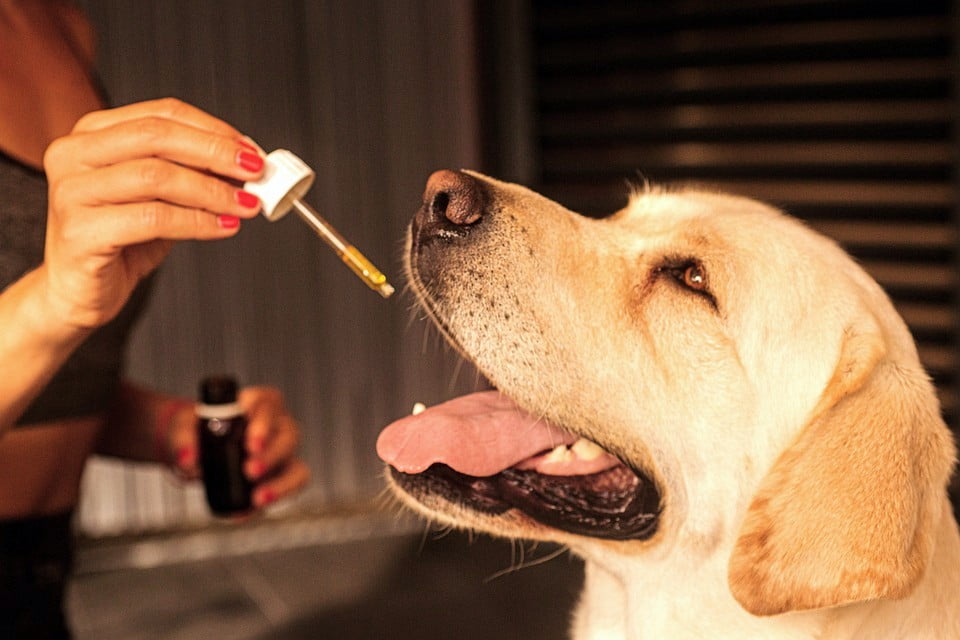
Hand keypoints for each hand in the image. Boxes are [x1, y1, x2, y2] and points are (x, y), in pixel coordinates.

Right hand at [40, 98, 265, 329]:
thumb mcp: (161, 198)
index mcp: (93, 134)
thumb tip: (244, 165)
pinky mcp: (80, 231)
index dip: (212, 129)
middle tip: (256, 172)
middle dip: (216, 153)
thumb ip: (192, 175)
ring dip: (212, 191)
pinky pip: (152, 219)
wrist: (80, 290)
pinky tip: (223, 227)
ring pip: (156, 176)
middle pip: (157, 137)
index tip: (250, 150)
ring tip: (245, 205)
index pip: (161, 113)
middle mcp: (74, 154)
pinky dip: (197, 222)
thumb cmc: (120, 240)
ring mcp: (72, 191)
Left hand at [166, 386, 309, 508]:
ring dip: (281, 484)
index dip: (263, 422)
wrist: (195, 451)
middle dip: (271, 455)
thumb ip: (183, 440)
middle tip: (249, 471)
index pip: (269, 404)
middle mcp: (278, 425)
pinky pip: (288, 490)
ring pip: (297, 467)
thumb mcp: (183, 430)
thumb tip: (188, 460)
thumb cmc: (195, 431)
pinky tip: (245, 513)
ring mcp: (282, 454)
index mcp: (258, 402)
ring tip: (258, 498)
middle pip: (288, 435)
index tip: (249, 443)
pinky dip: (270, 502)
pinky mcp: (280, 478)